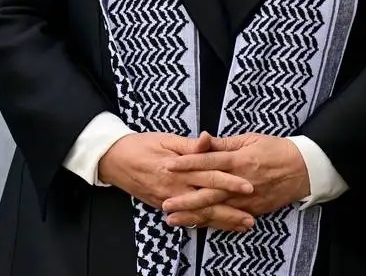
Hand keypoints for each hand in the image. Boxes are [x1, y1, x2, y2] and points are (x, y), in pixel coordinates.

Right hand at [98, 131, 255, 232]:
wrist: (113, 159)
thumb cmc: (140, 145)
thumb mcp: (165, 139)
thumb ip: (190, 145)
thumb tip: (209, 140)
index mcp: (178, 168)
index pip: (210, 176)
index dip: (230, 182)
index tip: (249, 186)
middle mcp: (175, 188)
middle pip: (208, 202)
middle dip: (231, 211)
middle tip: (252, 217)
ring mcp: (168, 200)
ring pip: (199, 214)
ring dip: (221, 221)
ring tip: (242, 225)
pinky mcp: (162, 206)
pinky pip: (186, 217)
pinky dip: (203, 222)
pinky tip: (217, 225)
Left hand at [160, 134, 309, 222]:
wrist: (305, 169)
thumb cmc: (275, 149)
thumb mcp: (249, 139)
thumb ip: (223, 143)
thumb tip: (200, 139)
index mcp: (239, 160)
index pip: (208, 162)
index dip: (187, 164)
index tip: (168, 166)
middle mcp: (241, 182)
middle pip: (209, 192)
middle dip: (186, 199)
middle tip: (165, 203)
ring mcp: (247, 199)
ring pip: (217, 209)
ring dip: (194, 215)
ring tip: (174, 219)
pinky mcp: (253, 209)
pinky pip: (230, 218)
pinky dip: (213, 223)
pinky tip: (197, 225)